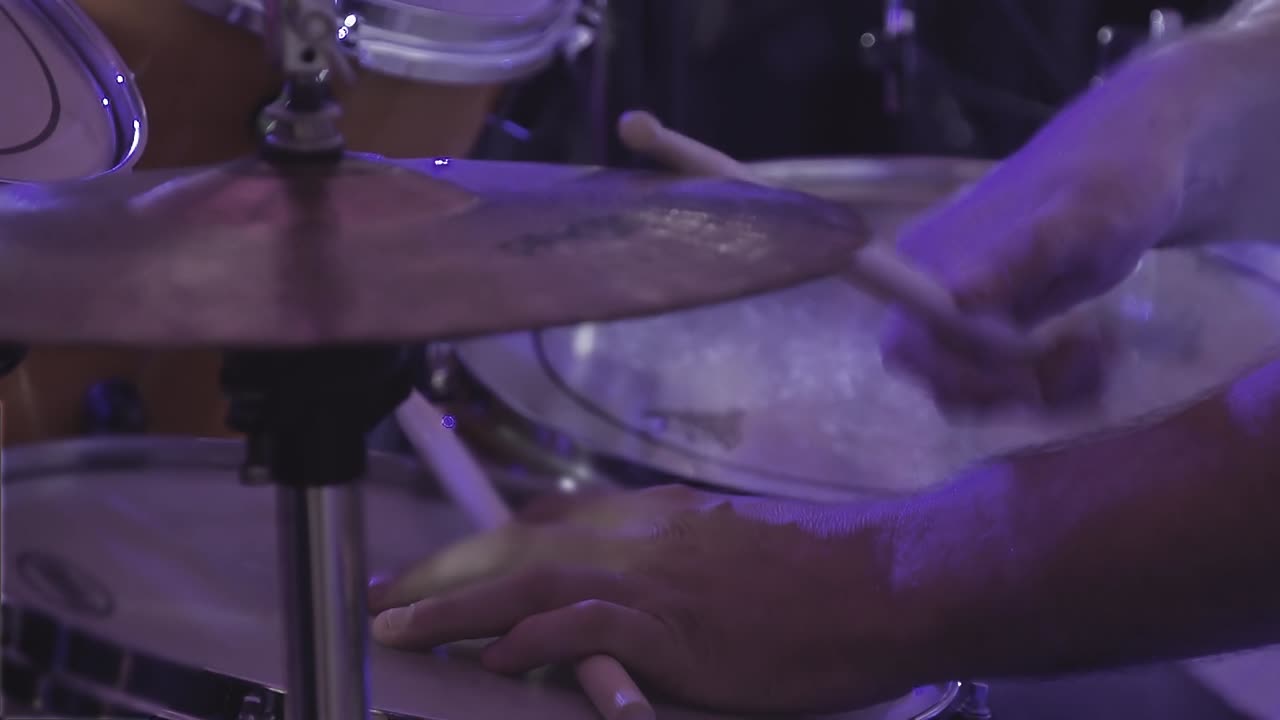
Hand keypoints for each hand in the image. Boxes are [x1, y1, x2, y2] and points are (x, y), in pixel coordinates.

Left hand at [366, 485, 921, 713]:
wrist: (884, 581)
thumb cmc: (819, 576)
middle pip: (518, 544)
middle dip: (444, 569)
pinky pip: (585, 625)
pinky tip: (493, 657)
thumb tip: (626, 589)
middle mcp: (641, 535)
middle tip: (384, 595)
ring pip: (532, 577)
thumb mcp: (733, 549)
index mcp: (654, 518)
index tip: (434, 565)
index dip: (479, 545)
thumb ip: (672, 558)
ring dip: (459, 602)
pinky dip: (532, 637)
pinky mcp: (676, 624)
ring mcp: (656, 577)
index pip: (545, 522)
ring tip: (400, 625)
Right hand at [880, 52, 1198, 411]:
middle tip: (1084, 358)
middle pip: (940, 378)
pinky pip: (996, 382)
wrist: (1131, 156)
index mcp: (933, 258)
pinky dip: (1046, 387)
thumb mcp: (1081, 216)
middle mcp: (929, 288)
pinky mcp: (985, 327)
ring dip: (1039, 392)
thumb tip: (955, 299)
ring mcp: (956, 312)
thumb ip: (1021, 258)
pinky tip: (1089, 354)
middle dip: (1012, 388)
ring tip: (1100, 354)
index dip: (963, 376)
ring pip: (972, 390)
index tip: (1032, 374)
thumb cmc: (1111, 178)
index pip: (911, 345)